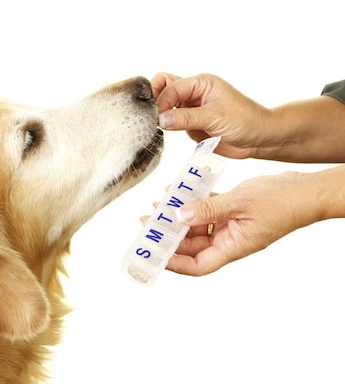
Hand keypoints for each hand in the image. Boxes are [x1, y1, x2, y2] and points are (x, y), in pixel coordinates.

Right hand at [151, 72, 271, 158]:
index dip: (161, 100)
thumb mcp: (215, 117)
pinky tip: (163, 133)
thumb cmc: (245, 121)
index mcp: (201, 83)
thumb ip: (186, 118)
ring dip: (159, 114)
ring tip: (155, 127)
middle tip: (150, 117)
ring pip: (165, 104)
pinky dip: (165, 126)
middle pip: (164, 87)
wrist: (260, 140)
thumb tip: (160, 119)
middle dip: (155, 99)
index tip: (156, 118)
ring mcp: (191, 108)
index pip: (170, 85)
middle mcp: (194, 92)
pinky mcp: (190, 123)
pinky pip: (171, 121)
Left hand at [164, 172, 313, 275]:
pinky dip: (193, 202)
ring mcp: (231, 226)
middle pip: (192, 244)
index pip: (198, 265)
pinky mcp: (233, 211)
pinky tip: (179, 191)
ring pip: (197, 225)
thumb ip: (208, 209)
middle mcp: (229, 240)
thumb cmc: (282, 202)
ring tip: (159, 204)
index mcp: (233, 247)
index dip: (175, 264)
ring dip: (178, 216)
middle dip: (169, 234)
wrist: (306, 190)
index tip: (155, 255)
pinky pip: (207, 210)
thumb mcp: (239, 203)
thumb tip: (179, 214)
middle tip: (148, 221)